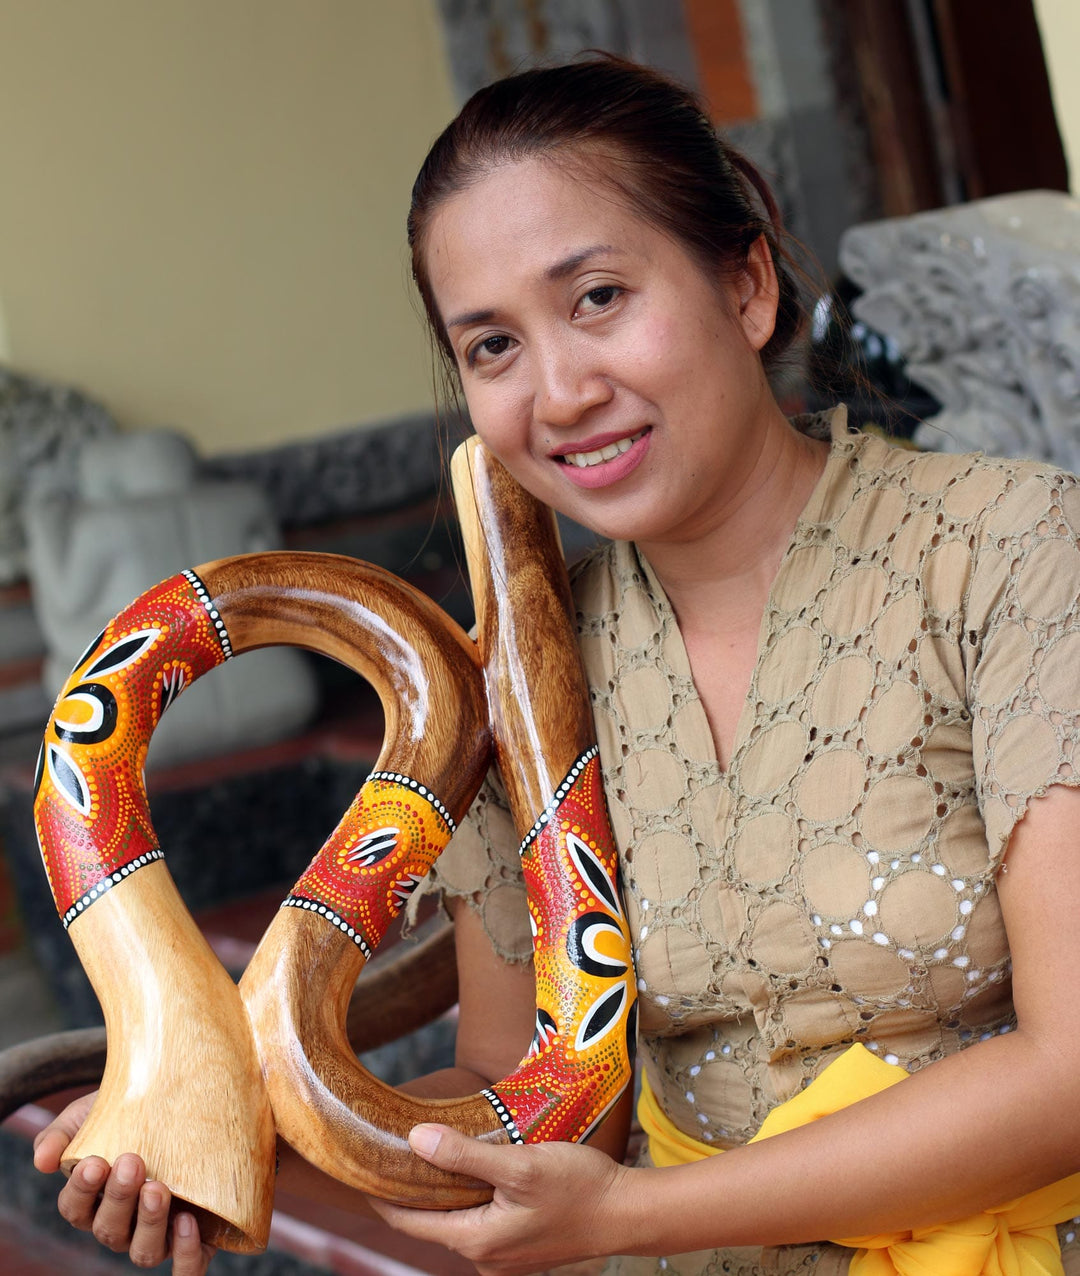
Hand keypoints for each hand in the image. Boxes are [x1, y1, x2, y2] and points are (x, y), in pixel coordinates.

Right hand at [32, 1093, 216, 1273]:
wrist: (181, 1102)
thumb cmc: (129, 1113)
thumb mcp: (91, 1114)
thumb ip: (61, 1135)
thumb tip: (42, 1161)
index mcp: (94, 1200)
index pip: (75, 1209)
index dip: (81, 1191)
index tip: (94, 1162)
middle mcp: (123, 1225)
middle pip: (108, 1230)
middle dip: (118, 1198)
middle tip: (131, 1162)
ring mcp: (156, 1235)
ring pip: (143, 1252)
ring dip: (148, 1223)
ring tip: (158, 1189)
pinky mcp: (193, 1239)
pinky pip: (186, 1266)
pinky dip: (186, 1253)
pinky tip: (187, 1221)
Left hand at [370, 1123, 631, 1275]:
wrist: (627, 1213)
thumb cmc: (578, 1188)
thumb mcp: (519, 1165)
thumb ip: (466, 1156)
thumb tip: (415, 1140)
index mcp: (477, 1241)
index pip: (410, 1223)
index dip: (383, 1195)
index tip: (360, 1166)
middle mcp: (485, 1255)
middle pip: (432, 1221)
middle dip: (412, 1187)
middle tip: (392, 1146)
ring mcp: (504, 1253)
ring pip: (458, 1218)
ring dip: (444, 1189)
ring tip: (429, 1148)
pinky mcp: (521, 1243)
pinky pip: (481, 1219)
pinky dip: (469, 1195)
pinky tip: (474, 1165)